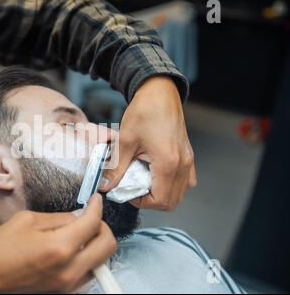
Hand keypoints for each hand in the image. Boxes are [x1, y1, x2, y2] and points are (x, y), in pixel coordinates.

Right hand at [0, 194, 115, 292]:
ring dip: (96, 245)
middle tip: (91, 218)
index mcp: (59, 247)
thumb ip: (59, 218)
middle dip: (102, 227)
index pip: (93, 224)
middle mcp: (69, 269)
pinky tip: (72, 251)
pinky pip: (88, 274)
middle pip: (108, 245)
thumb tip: (79, 216)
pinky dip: (87, 260)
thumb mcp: (28, 220)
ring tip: (80, 235)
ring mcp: (69, 285)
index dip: (97, 207)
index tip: (96, 200)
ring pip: (101, 261)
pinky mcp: (64, 293)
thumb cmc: (0, 247)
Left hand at [101, 76, 196, 210]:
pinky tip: (155, 174)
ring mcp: (188, 160)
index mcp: (168, 163)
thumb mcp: (125, 142)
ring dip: (162, 193)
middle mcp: (182, 164)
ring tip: (144, 181)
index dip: (141, 203)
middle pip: (172, 201)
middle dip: (151, 201)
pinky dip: (172, 184)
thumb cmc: (144, 111)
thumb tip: (105, 186)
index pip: (160, 200)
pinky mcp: (188, 155)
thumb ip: (116, 168)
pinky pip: (185, 180)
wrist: (159, 92)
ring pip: (180, 192)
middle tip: (134, 189)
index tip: (127, 192)